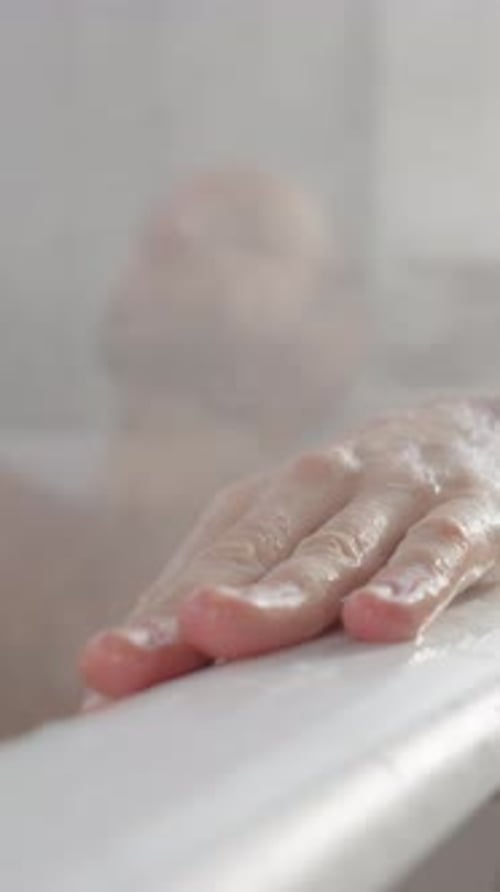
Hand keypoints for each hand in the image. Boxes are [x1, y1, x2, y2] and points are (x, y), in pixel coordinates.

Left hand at [80, 398, 499, 700]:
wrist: (468, 431)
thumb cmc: (362, 508)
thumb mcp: (295, 539)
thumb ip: (233, 598)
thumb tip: (140, 682)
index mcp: (268, 507)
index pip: (203, 569)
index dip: (151, 623)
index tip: (102, 673)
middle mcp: (318, 492)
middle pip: (251, 559)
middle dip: (192, 609)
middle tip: (129, 657)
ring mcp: (389, 498)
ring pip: (332, 553)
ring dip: (278, 595)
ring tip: (220, 630)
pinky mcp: (464, 511)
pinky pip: (436, 548)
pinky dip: (409, 581)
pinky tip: (378, 619)